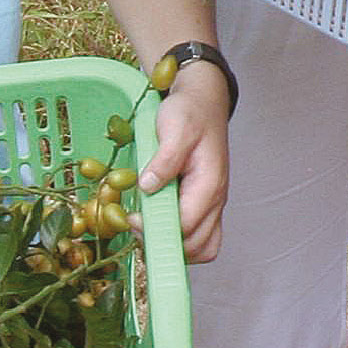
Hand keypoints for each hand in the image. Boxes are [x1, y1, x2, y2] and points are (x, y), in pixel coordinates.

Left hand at [138, 67, 229, 263]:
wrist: (203, 101)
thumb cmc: (190, 112)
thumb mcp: (175, 127)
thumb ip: (165, 158)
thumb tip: (148, 186)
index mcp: (209, 184)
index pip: (186, 226)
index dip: (157, 229)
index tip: (131, 218)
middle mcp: (216, 199)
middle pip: (197, 245)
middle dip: (165, 243)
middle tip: (137, 224)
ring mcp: (212, 203)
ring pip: (202, 246)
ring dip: (174, 247)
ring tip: (148, 228)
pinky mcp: (204, 203)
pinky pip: (200, 236)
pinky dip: (180, 239)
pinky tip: (158, 223)